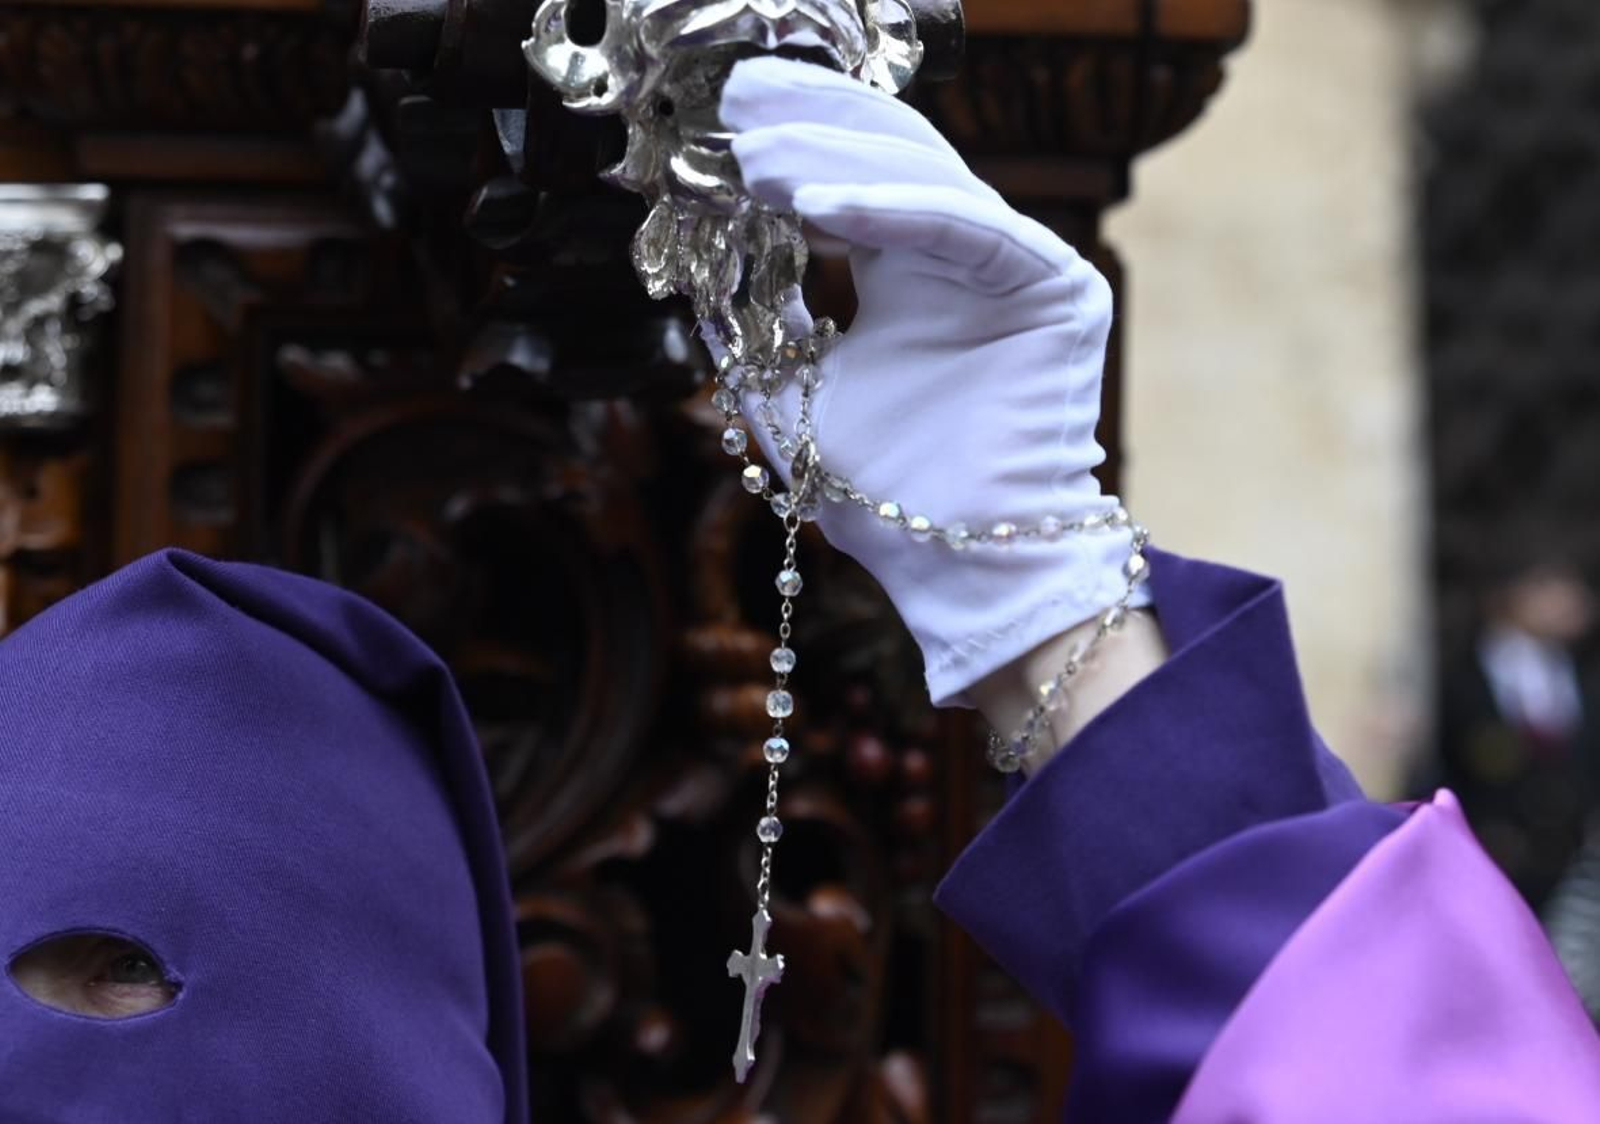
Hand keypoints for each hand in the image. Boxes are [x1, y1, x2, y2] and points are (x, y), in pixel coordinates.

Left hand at [721, 58, 1146, 707]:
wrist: (954, 566)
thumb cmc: (880, 494)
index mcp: (912, 275)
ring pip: (924, 181)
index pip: (855, 179)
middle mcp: (968, 259)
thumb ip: (756, 322)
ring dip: (834, 160)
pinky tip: (815, 203)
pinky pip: (964, 229)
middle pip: (890, 158)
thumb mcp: (790, 391)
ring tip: (754, 156)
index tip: (717, 126)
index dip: (793, 143)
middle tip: (737, 98)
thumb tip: (696, 255)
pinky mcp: (1056, 287)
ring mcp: (1018, 266)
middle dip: (810, 122)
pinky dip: (890, 210)